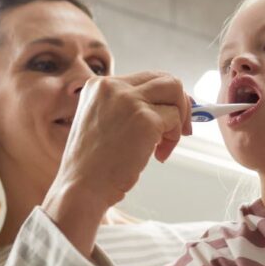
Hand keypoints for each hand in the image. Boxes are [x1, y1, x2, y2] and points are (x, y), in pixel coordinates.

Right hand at [51, 72, 191, 211]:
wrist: (82, 187)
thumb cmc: (92, 165)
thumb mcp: (101, 122)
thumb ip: (128, 109)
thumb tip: (169, 105)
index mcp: (99, 85)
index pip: (145, 78)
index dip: (163, 97)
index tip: (170, 116)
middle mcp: (113, 86)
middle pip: (165, 79)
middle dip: (180, 103)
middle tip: (182, 129)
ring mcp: (129, 101)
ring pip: (175, 94)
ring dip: (177, 122)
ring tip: (162, 147)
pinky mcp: (145, 119)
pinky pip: (175, 120)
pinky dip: (173, 139)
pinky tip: (158, 156)